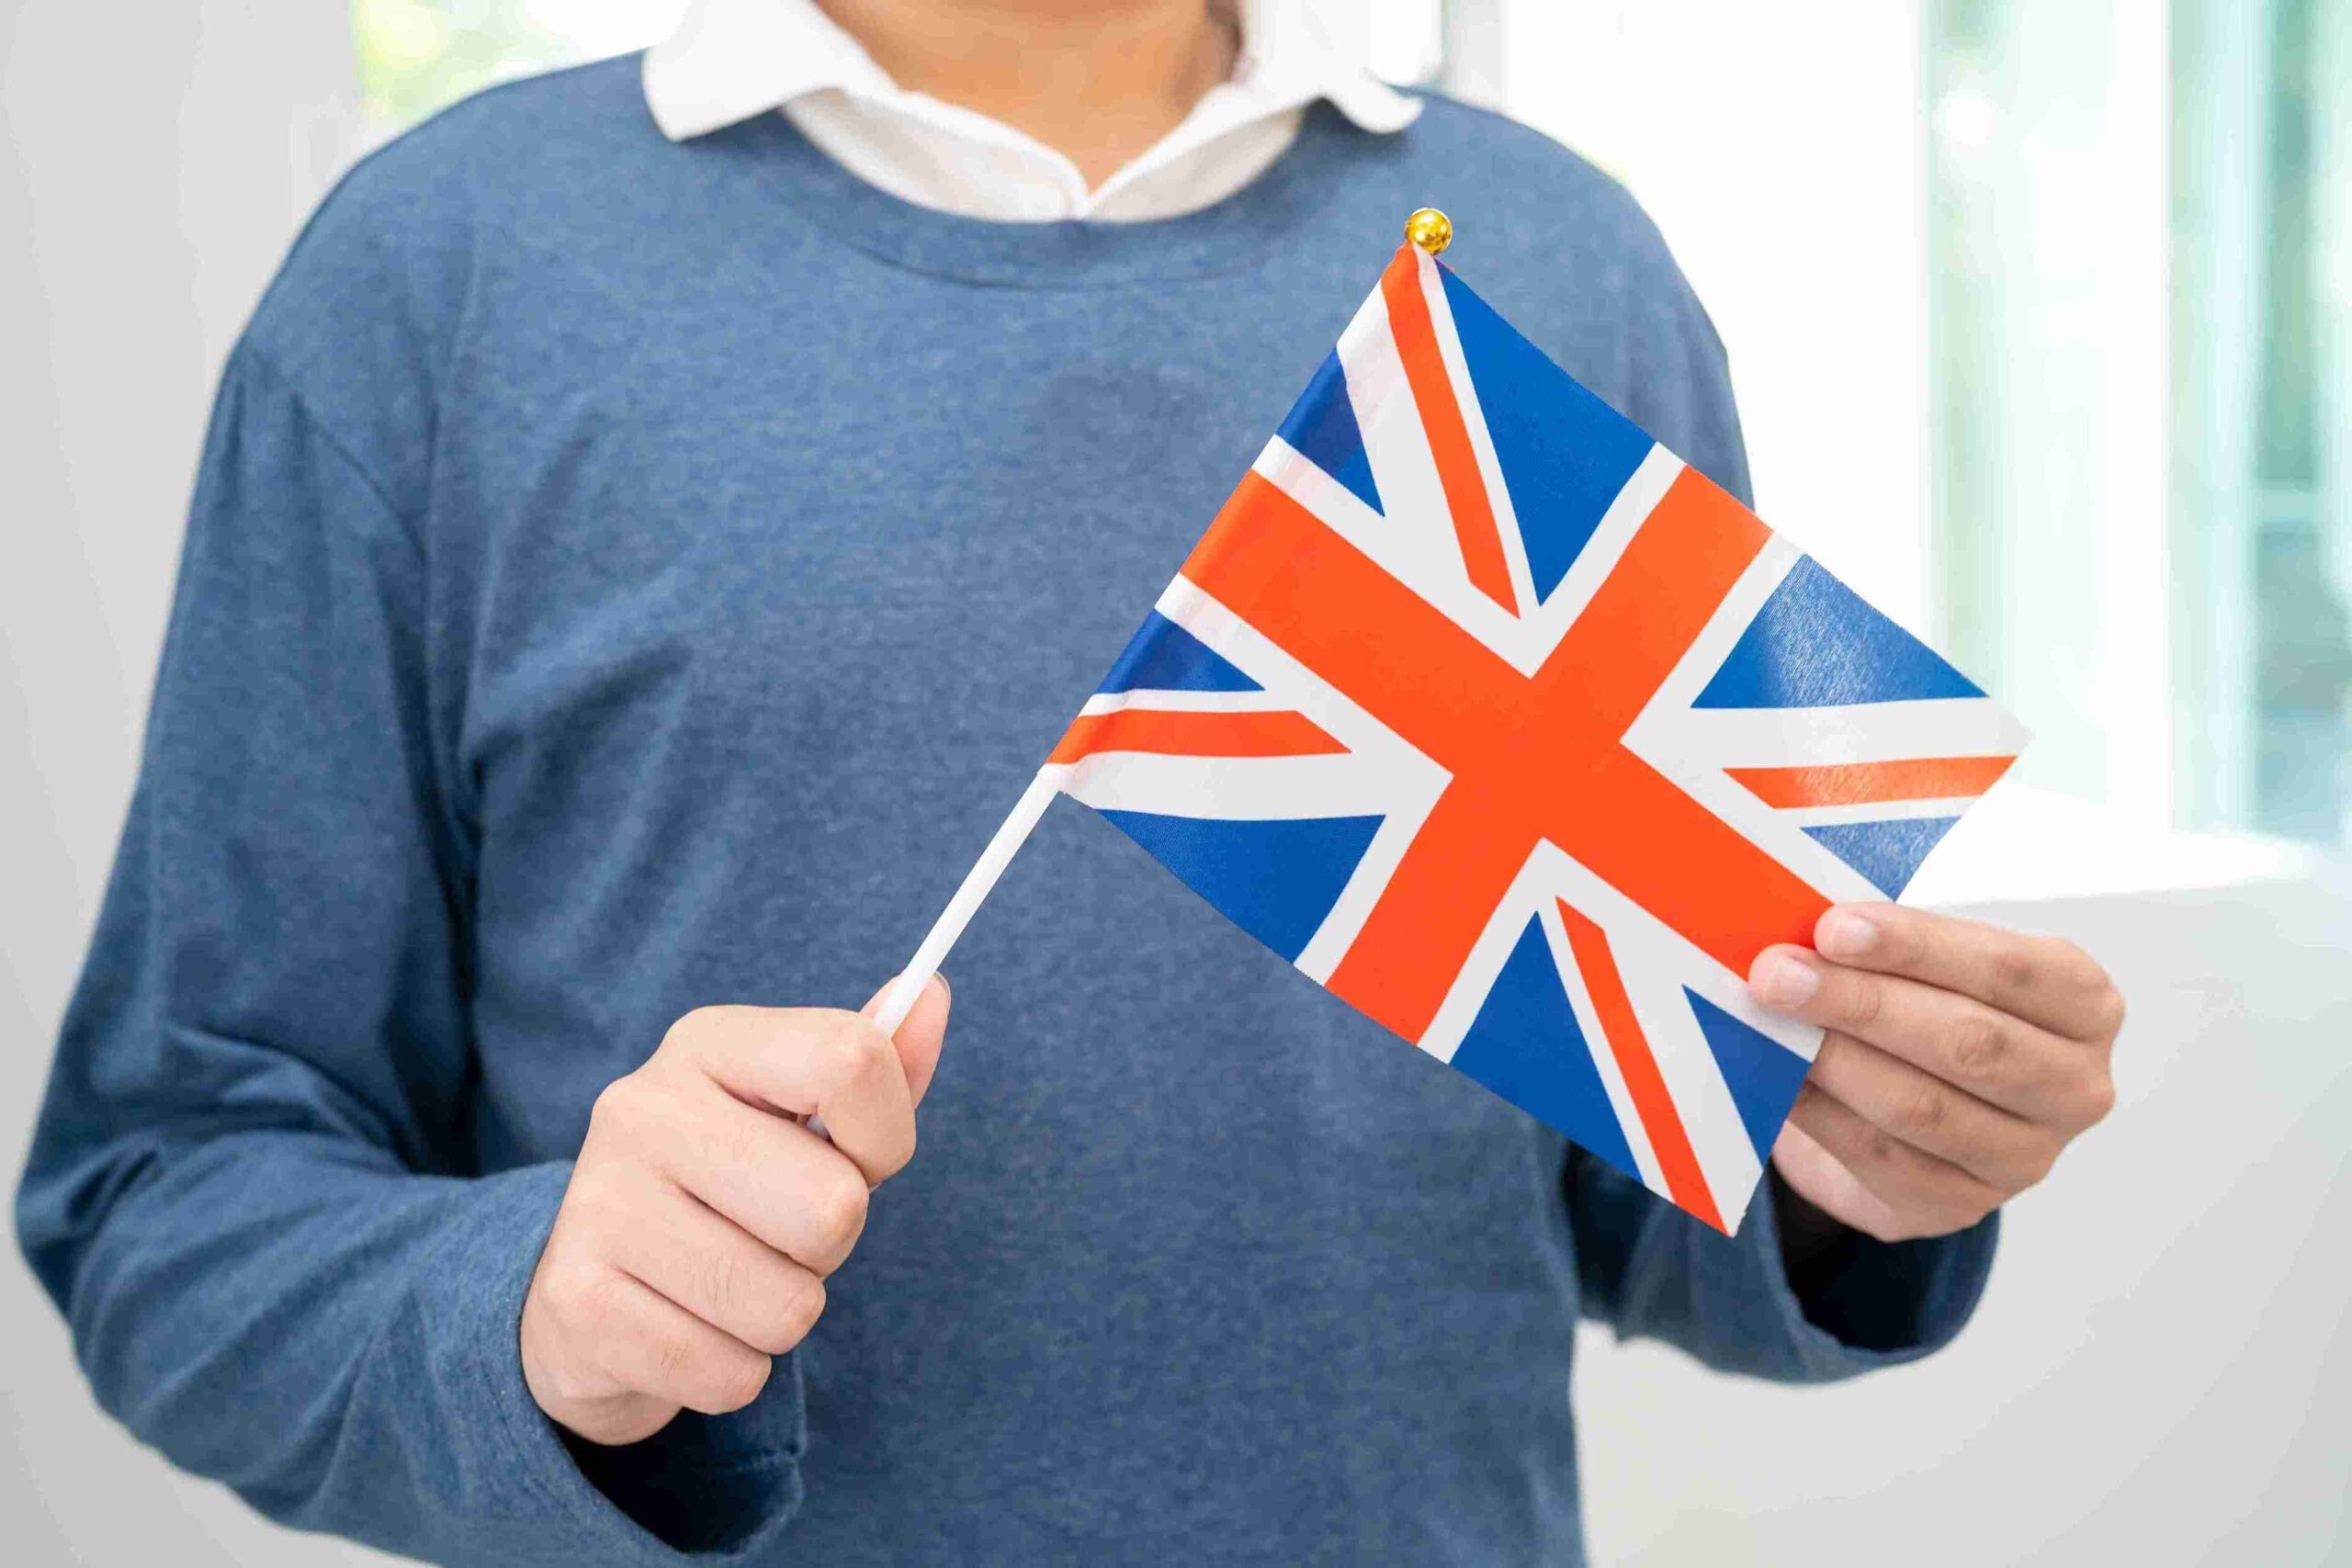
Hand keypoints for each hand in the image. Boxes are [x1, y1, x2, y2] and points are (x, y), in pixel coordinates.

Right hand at [521, 976, 949, 1444]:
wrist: (589, 1299)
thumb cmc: (729, 1193)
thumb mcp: (801, 1118)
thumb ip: (875, 1067)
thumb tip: (933, 998)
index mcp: (707, 1043)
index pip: (851, 1061)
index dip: (886, 1135)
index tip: (857, 1159)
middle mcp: (642, 1107)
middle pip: (834, 1207)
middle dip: (832, 1245)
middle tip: (778, 1235)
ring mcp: (599, 1202)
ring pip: (788, 1305)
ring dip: (784, 1316)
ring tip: (732, 1285)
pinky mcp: (577, 1303)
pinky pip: (732, 1372)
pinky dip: (734, 1370)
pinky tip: (690, 1329)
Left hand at [1748, 906, 2120, 1244]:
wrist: (1920, 1116)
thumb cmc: (1932, 1011)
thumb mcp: (1936, 969)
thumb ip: (1892, 951)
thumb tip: (1803, 938)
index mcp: (2084, 1003)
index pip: (2006, 969)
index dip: (1916, 946)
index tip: (1832, 927)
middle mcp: (2075, 1086)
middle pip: (1967, 1041)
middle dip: (1862, 1003)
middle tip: (1777, 975)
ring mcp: (2027, 1158)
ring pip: (1923, 1107)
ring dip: (1833, 1061)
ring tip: (1767, 1024)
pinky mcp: (1962, 1204)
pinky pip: (1883, 1159)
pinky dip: (1821, 1115)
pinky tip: (1777, 1082)